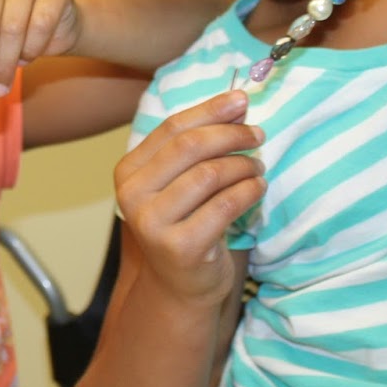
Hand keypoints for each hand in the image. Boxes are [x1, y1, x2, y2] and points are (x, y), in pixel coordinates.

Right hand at [114, 91, 264, 304]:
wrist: (179, 286)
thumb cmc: (185, 225)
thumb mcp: (179, 183)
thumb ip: (196, 147)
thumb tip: (235, 104)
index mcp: (129, 172)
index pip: (172, 128)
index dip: (210, 110)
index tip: (241, 100)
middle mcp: (133, 196)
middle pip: (189, 147)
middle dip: (231, 135)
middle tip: (258, 135)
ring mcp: (153, 223)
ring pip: (209, 174)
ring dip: (244, 165)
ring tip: (257, 168)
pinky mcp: (181, 246)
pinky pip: (225, 205)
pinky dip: (249, 191)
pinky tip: (257, 189)